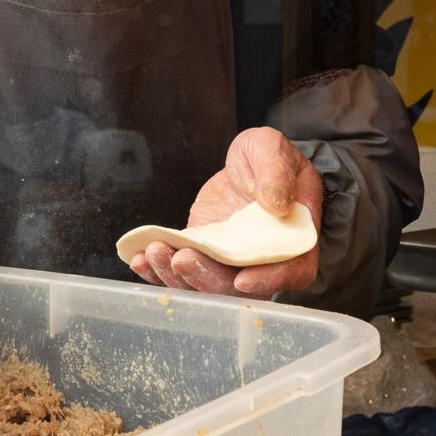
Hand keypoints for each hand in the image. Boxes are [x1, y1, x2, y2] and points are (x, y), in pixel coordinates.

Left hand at [127, 127, 323, 298]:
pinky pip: (184, 271)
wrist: (247, 166)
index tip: (241, 280)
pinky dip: (160, 271)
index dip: (269, 280)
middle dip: (208, 279)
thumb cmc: (268, 158)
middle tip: (181, 259)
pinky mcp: (205, 256)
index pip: (292, 271)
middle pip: (241, 286)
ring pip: (207, 284)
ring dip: (178, 277)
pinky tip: (141, 259)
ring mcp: (232, 262)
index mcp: (295, 238)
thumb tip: (275, 203)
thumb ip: (276, 172)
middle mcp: (265, 259)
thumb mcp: (273, 149)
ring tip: (155, 252)